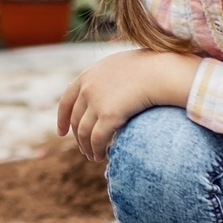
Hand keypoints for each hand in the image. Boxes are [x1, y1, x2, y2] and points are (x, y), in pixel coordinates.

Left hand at [56, 50, 201, 160]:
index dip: (62, 119)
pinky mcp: (108, 115)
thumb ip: (107, 78)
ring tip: (93, 156)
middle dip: (78, 138)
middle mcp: (87, 89)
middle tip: (84, 149)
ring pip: (84, 133)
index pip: (66, 101)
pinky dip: (96, 150)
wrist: (160, 71)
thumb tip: (109, 90)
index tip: (62, 133)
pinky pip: (97, 139)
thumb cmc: (148, 68)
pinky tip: (101, 156)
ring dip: (87, 147)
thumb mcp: (119, 66)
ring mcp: (96, 102)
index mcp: (87, 76)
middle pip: (76, 120)